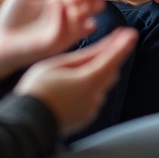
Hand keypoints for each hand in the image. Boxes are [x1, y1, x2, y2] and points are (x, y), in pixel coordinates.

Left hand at [0, 0, 105, 82]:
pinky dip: (62, 18)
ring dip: (84, 7)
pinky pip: (61, 31)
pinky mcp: (50, 44)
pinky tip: (60, 4)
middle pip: (87, 6)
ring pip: (80, 20)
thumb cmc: (11, 19)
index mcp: (60, 5)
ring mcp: (60, 32)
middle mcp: (65, 19)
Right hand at [14, 28, 136, 135]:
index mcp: (87, 81)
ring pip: (102, 85)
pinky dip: (91, 87)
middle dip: (112, 57)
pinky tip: (76, 83)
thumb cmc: (37, 89)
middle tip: (114, 40)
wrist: (26, 123)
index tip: (132, 34)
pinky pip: (93, 98)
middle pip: (110, 72)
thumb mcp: (58, 65)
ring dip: (100, 72)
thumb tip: (106, 46)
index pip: (111, 60)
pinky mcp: (86, 118)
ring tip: (89, 61)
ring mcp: (91, 110)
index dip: (122, 46)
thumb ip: (85, 56)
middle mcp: (94, 97)